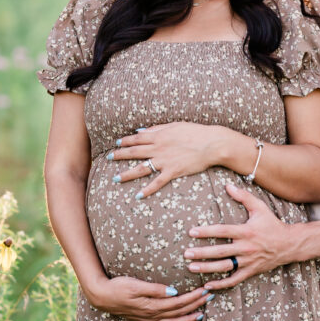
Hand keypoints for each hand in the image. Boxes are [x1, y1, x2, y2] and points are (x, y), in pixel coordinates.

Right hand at [86, 275, 211, 320]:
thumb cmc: (118, 287)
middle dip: (196, 304)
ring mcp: (149, 320)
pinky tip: (184, 320)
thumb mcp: (135, 285)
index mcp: (152, 306)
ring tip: (202, 311)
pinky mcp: (146, 320)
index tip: (204, 289)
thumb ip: (154, 289)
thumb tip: (173, 291)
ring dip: (189, 316)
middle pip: (179, 312)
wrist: (102, 297)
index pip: (178, 302)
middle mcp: (153, 316)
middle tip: (209, 296)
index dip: (193, 297)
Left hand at [109, 122, 224, 197]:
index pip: (137, 138)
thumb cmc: (195, 132)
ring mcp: (165, 161)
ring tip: (115, 178)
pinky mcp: (173, 171)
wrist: (211, 143)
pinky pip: (157, 182)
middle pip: (134, 152)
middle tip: (108, 158)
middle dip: (119, 155)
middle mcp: (158, 148)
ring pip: (141, 169)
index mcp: (158, 135)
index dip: (125, 141)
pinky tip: (138, 195)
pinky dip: (147, 189)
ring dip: (127, 174)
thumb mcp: (175, 125)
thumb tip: (141, 131)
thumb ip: (157, 128)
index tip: (116, 143)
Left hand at [184, 185, 292, 289]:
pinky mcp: (250, 271)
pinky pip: (234, 280)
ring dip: (207, 268)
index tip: (191, 232)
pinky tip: (207, 285)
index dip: (206, 232)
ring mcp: (248, 261)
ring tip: (191, 268)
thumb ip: (243, 196)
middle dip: (201, 253)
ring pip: (224, 267)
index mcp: (246, 231)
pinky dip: (221, 284)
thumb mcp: (259, 207)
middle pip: (220, 251)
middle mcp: (246, 248)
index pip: (222, 231)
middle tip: (186, 254)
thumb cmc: (271, 223)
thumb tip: (227, 185)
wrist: (289, 244)